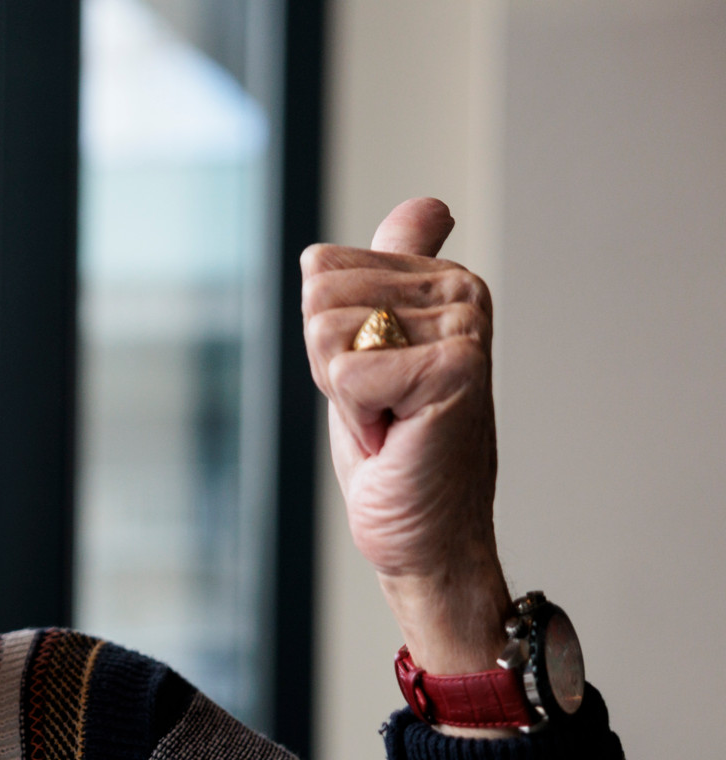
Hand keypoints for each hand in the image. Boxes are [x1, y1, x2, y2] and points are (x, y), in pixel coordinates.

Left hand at [302, 197, 509, 676]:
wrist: (426, 533)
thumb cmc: (399, 451)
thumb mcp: (376, 351)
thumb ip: (390, 275)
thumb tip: (428, 205)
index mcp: (440, 278)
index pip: (321, 269)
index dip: (325, 342)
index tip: (373, 380)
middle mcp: (461, 290)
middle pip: (317, 298)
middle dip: (331, 368)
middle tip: (381, 408)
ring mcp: (463, 328)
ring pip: (326, 334)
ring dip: (345, 397)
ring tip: (391, 421)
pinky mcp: (454, 369)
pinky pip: (346, 376)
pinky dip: (358, 420)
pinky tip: (398, 437)